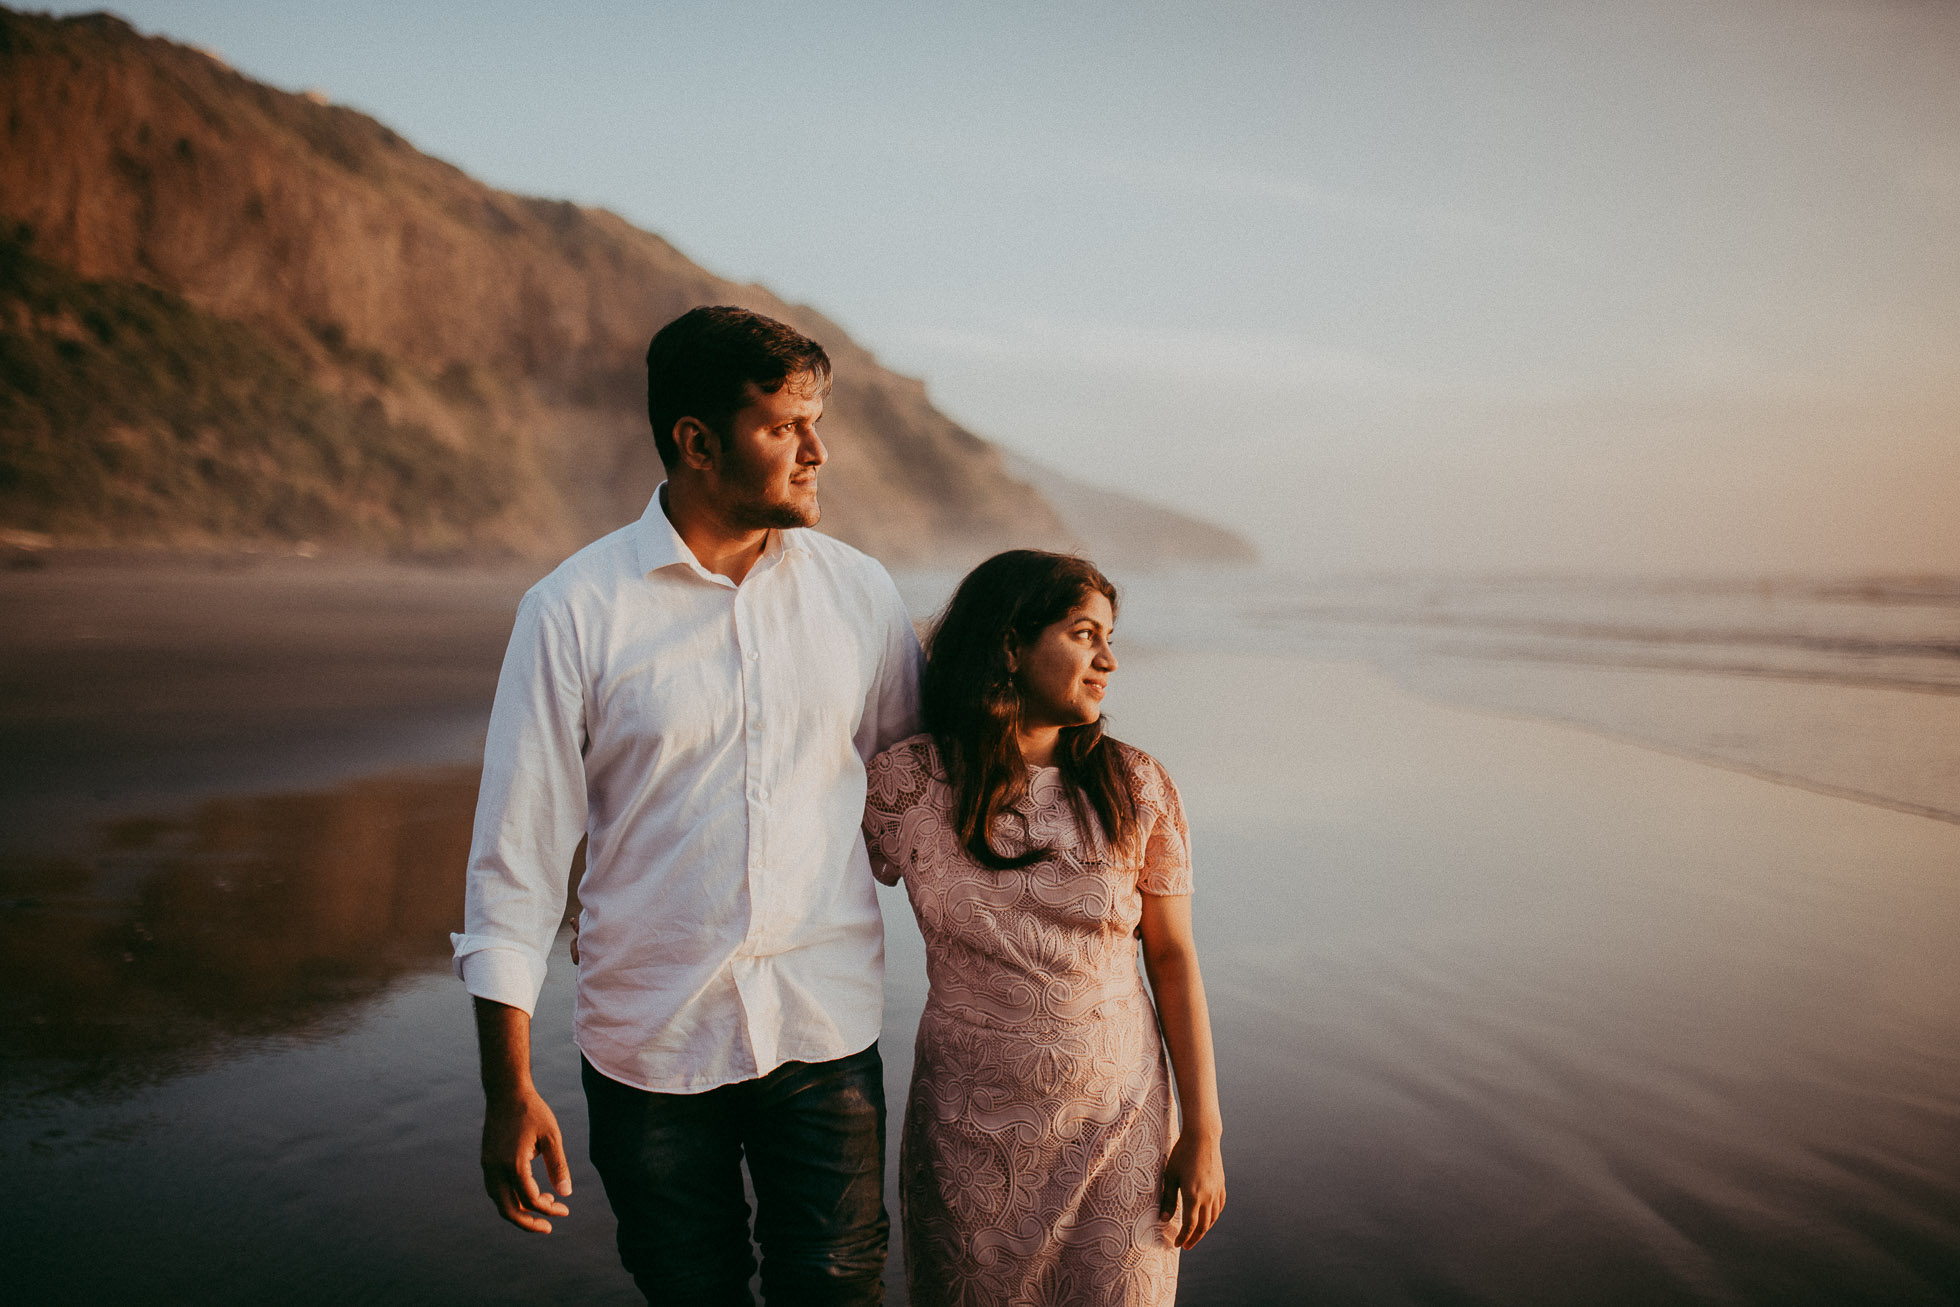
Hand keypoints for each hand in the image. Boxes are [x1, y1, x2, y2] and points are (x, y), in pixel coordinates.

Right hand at [481, 1086, 573, 1232]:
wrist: (506, 1091)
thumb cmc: (533, 1111)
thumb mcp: (551, 1136)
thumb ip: (558, 1166)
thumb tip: (566, 1194)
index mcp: (513, 1164)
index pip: (531, 1199)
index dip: (548, 1209)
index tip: (565, 1210)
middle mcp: (496, 1169)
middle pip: (508, 1209)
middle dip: (529, 1223)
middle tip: (548, 1228)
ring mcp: (488, 1166)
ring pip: (499, 1201)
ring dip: (519, 1210)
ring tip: (544, 1206)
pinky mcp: (486, 1161)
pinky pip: (496, 1189)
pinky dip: (510, 1198)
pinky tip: (529, 1192)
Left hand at [1159, 1131, 1225, 1248]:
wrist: (1202, 1136)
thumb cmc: (1182, 1154)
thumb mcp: (1170, 1176)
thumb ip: (1167, 1199)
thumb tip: (1163, 1219)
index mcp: (1193, 1196)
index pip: (1190, 1225)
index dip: (1184, 1237)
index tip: (1177, 1244)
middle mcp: (1208, 1197)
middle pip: (1203, 1226)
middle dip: (1194, 1238)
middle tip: (1186, 1245)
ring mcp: (1217, 1191)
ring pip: (1213, 1218)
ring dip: (1204, 1229)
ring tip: (1196, 1234)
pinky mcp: (1221, 1185)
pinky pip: (1220, 1206)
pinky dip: (1214, 1216)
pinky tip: (1209, 1217)